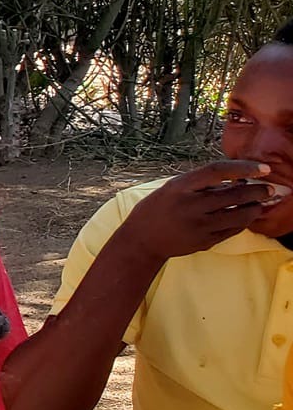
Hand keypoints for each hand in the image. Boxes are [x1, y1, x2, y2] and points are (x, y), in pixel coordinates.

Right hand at [117, 160, 285, 260]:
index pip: (218, 171)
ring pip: (239, 215)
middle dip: (258, 191)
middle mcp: (189, 205)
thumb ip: (201, 183)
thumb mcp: (173, 188)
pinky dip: (243, 222)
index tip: (264, 168)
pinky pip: (232, 230)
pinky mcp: (203, 241)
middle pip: (234, 195)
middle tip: (268, 188)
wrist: (140, 240)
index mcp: (180, 187)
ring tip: (259, 204)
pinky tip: (245, 217)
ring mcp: (197, 225)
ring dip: (255, 208)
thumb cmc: (158, 208)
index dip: (244, 168)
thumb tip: (239, 179)